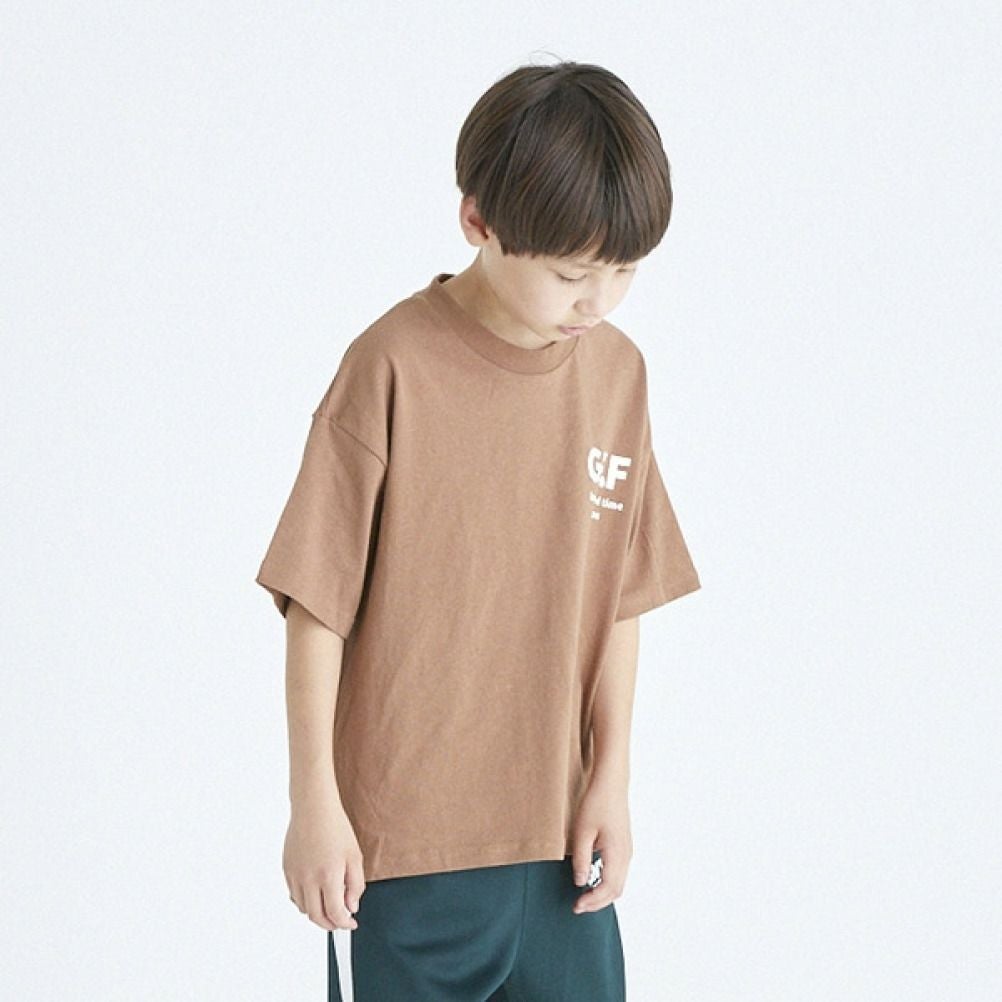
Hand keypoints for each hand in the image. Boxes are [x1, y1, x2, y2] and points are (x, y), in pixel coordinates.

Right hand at [284, 796, 365, 930]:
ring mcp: (295, 875)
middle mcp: (308, 879)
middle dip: (330, 924)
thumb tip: (351, 907)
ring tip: (329, 907)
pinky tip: (315, 894)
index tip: (351, 923)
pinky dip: (305, 901)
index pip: (335, 913)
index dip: (345, 923)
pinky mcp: (287, 870)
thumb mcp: (354, 856)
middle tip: (340, 922)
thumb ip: (356, 885)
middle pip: (316, 916)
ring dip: (317, 913)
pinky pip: (294, 895)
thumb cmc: (335, 828)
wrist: (313, 808)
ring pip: (303, 908)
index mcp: (328, 876)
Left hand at [569, 776, 632, 914]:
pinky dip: (607, 884)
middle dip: (598, 903)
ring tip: (583, 897)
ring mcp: (627, 851)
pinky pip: (618, 873)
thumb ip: (582, 859)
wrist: (611, 784)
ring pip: (619, 883)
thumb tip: (580, 883)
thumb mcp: (582, 831)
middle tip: (578, 907)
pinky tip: (592, 880)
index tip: (576, 906)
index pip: (607, 888)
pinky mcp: (624, 846)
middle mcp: (626, 855)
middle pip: (616, 890)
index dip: (592, 901)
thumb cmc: (596, 804)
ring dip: (602, 895)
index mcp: (617, 854)